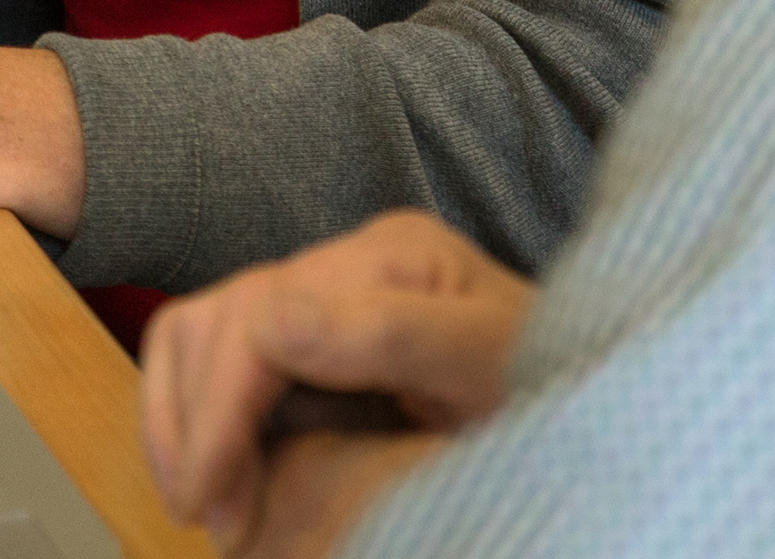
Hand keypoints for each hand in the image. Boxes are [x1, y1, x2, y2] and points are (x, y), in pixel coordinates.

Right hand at [142, 211, 534, 551]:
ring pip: (201, 333)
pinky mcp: (315, 335)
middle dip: (194, 425)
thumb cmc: (554, 382)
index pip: (259, 317)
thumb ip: (391, 334)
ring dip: (184, 421)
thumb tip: (272, 321)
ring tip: (207, 505)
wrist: (590, 395)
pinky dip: (200, 419)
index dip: (218, 411)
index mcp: (391, 255)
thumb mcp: (488, 364)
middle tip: (210, 519)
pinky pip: (223, 361)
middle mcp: (348, 261)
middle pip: (216, 320)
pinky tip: (219, 476)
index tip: (212, 502)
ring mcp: (328, 294)